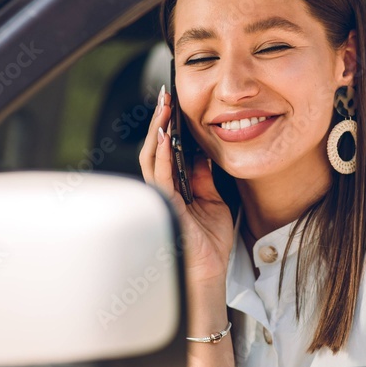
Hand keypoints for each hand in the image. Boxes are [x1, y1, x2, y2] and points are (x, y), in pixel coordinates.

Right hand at [139, 88, 233, 285]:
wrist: (210, 271)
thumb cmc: (210, 243)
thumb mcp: (213, 200)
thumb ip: (204, 177)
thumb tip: (201, 153)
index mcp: (175, 186)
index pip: (168, 149)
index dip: (170, 126)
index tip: (176, 103)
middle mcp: (164, 189)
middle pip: (156, 148)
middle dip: (160, 120)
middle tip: (166, 95)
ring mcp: (162, 196)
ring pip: (152, 157)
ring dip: (157, 130)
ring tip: (163, 107)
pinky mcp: (165, 205)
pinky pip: (159, 175)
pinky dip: (160, 154)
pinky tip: (162, 136)